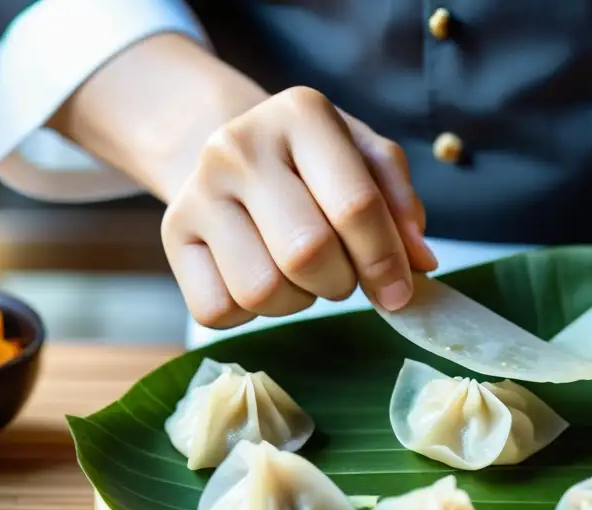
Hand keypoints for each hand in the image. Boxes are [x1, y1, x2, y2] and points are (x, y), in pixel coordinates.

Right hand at [161, 87, 436, 328]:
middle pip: (307, 253)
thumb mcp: (366, 161)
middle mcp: (239, 146)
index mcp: (302, 113)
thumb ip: (400, 206)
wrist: (233, 153)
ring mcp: (197, 190)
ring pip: (262, 290)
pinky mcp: (172, 235)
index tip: (400, 292)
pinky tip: (261, 276)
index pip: (356, 206)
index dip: (386, 261)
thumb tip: (419, 264)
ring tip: (300, 272)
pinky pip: (219, 310)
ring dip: (297, 300)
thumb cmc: (316, 165)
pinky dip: (250, 313)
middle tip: (343, 274)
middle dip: (341, 281)